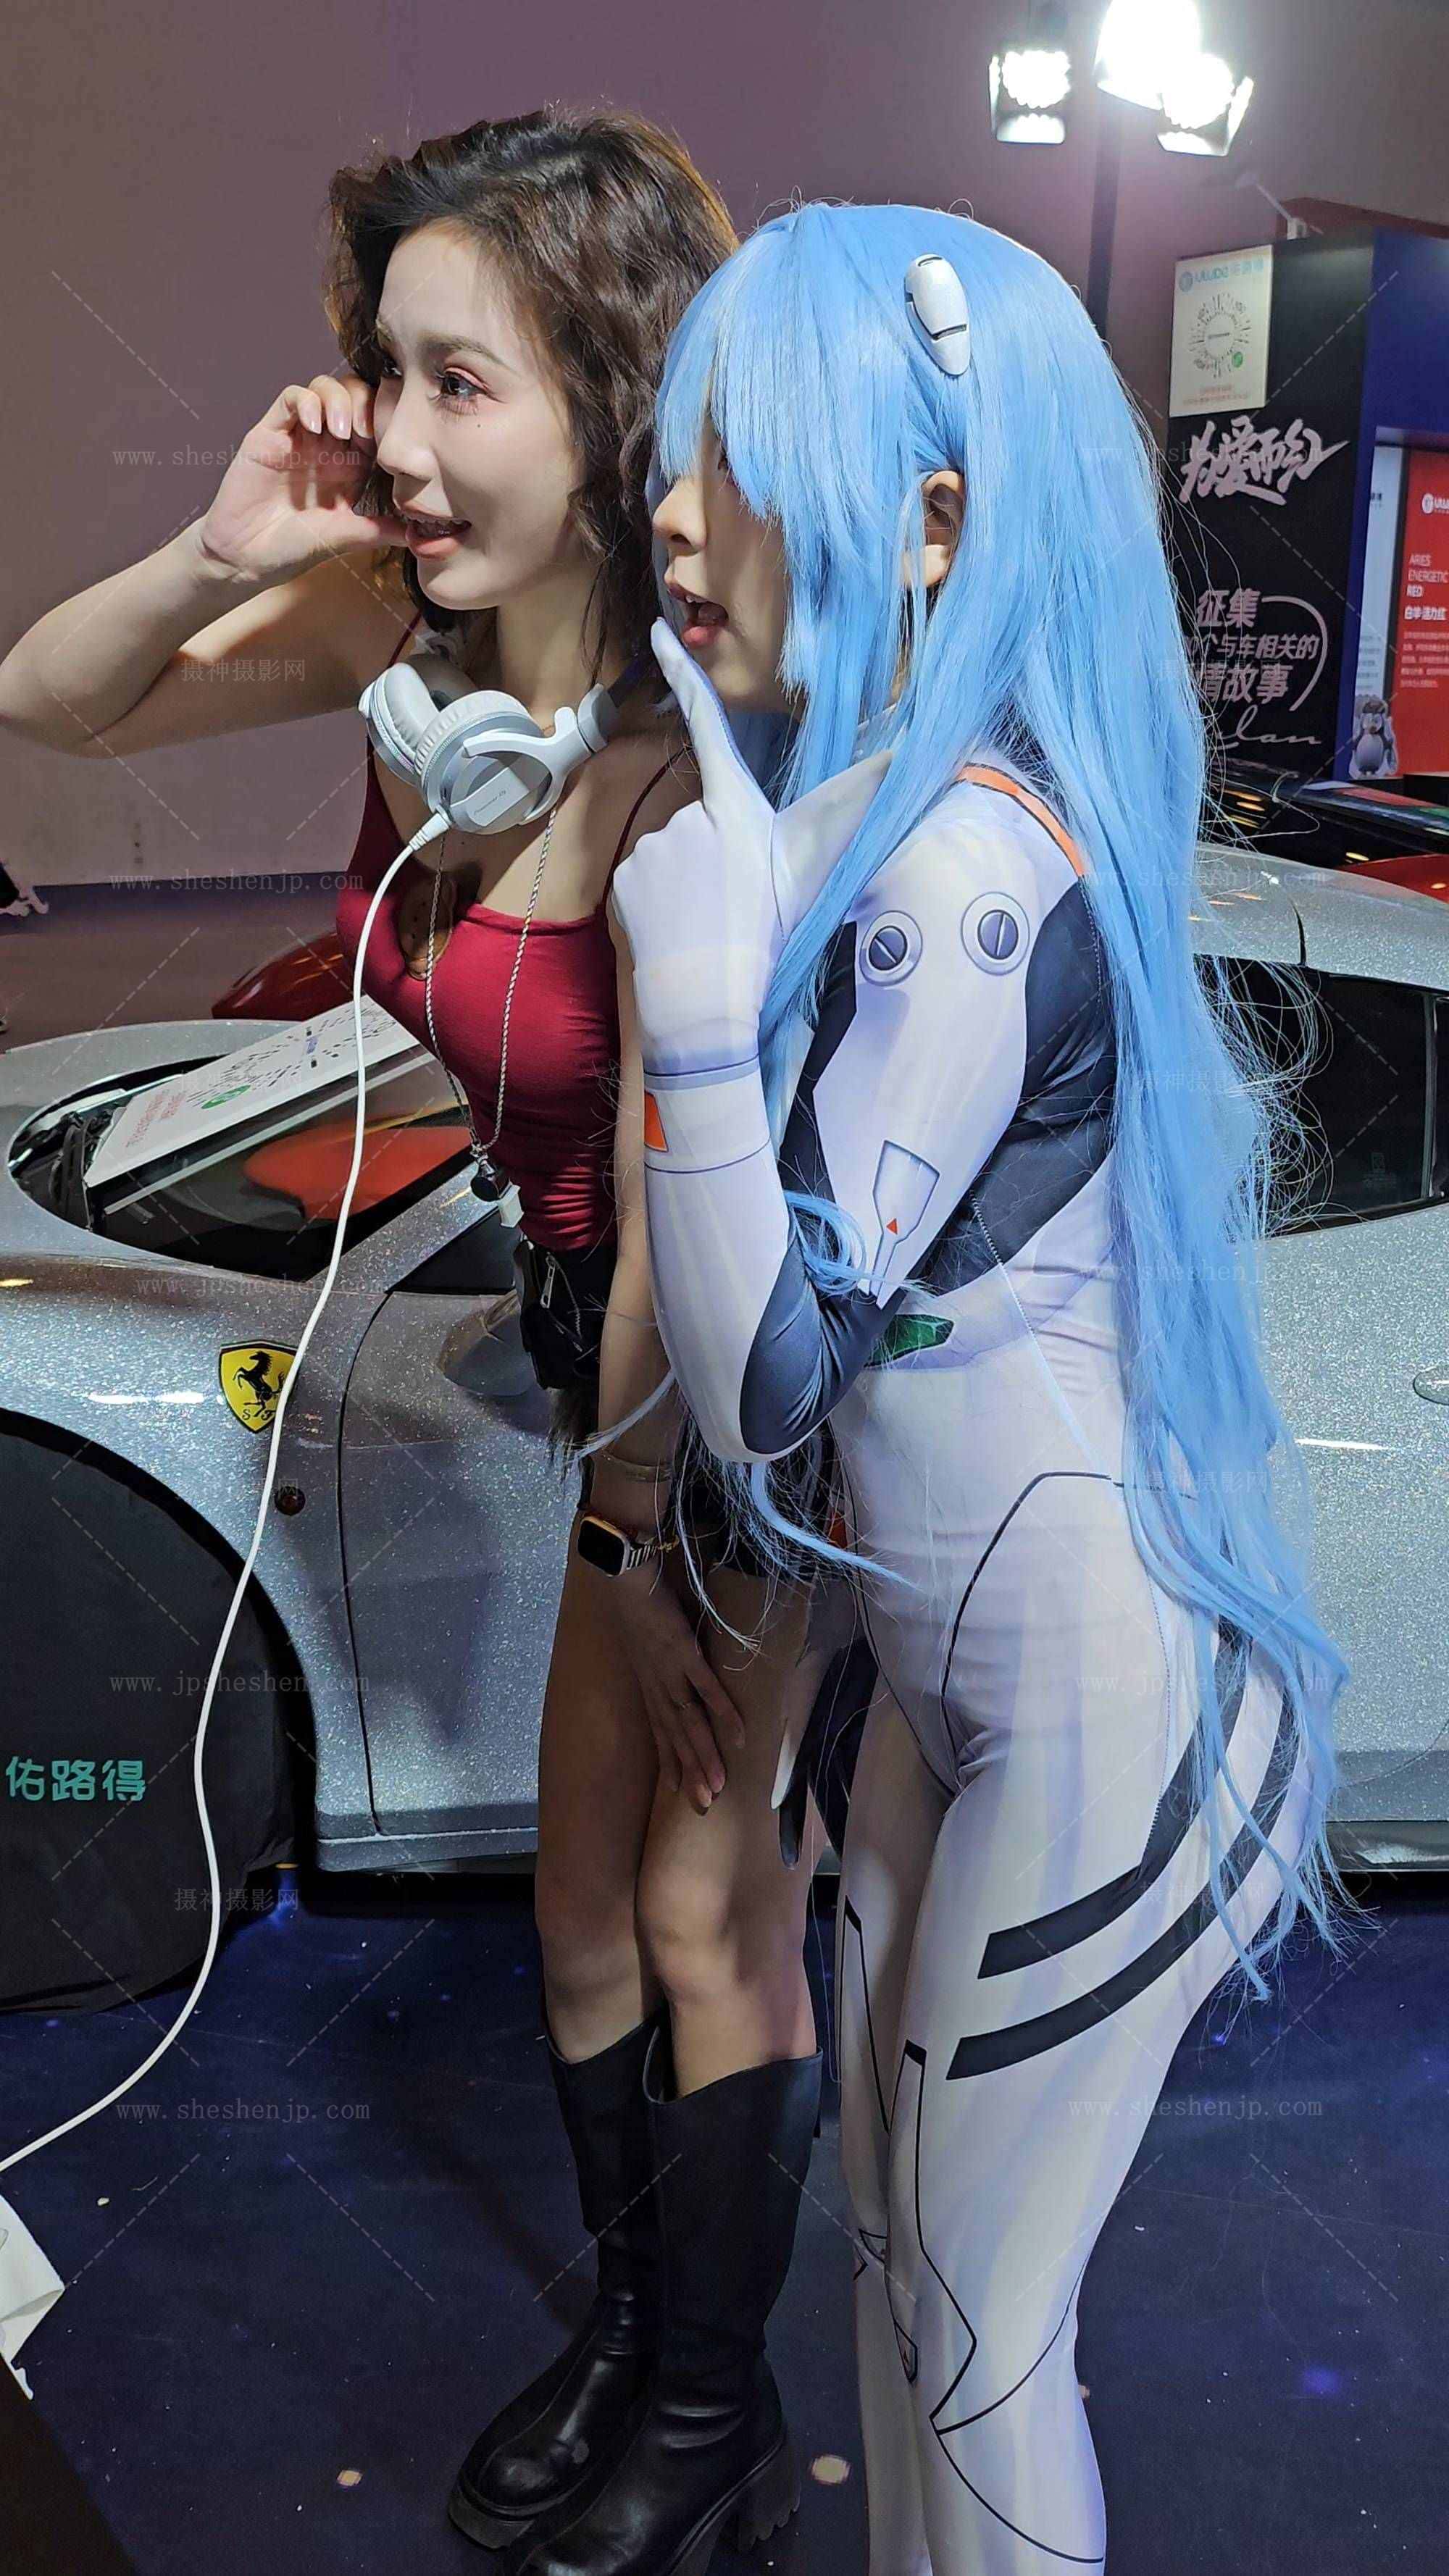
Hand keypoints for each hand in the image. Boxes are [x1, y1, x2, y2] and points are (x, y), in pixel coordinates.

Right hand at [196, 372, 408, 584]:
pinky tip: (313, 427)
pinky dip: (306, 402)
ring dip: (339, 400)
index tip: (391, 443)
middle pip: (354, 393)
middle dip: (366, 402)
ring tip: (341, 430)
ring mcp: (298, 434)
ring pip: (324, 387)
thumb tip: (424, 534)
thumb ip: (383, 530)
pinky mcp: (270, 431)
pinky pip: (291, 396)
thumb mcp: (348, 537)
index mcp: (351, 462)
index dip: (387, 420)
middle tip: (367, 432)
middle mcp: (327, 442)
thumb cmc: (295, 547)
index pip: (376, 419)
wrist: (247, 556)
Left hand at [598, 1539, 748, 1813]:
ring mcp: (669, 1671)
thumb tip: (680, 1657)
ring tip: (717, 1786)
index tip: (677, 1790)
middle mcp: (656, 1684)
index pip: (659, 1730)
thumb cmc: (638, 1598)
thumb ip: (664, 1652)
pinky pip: (706, 1690)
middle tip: (701, 1805)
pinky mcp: (683, 1653)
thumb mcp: (648, 1634)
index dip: (669, 1761)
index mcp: (647, 1681)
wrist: (624, 1574)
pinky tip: (738, 1737)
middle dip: (687, 1772)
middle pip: (674, 1736)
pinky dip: (722, 1714)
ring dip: (703, 1755)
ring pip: (689, 1723)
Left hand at [608, 618, 891, 1076]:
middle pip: (707, 823)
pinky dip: (664, 904)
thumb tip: (909, 759)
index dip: (683, 672)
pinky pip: (648, 883)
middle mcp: (685, 817)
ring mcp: (650, 847)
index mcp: (734, 808)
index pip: (708, 723)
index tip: (656, 626)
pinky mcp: (624, 880)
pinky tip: (682, 932)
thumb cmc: (770, 935)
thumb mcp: (819, 869)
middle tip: (740, 906)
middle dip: (720, 856)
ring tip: (713, 923)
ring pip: (676, 856)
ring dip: (693, 884)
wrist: (705, 1002)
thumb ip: (859, 809)